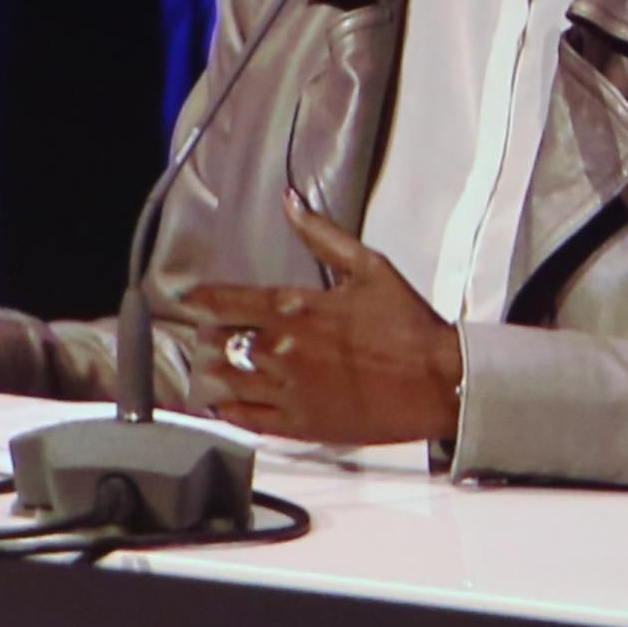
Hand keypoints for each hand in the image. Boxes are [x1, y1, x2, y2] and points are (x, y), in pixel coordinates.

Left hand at [187, 196, 463, 446]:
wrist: (437, 381)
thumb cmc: (407, 323)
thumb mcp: (370, 266)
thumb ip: (323, 236)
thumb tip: (290, 202)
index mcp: (295, 309)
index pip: (230, 302)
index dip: (204, 300)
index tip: (190, 300)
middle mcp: (283, 350)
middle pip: (226, 343)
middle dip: (214, 338)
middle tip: (210, 337)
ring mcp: (289, 390)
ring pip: (231, 382)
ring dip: (218, 373)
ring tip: (213, 370)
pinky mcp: (301, 424)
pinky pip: (250, 420)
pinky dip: (231, 412)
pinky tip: (223, 406)